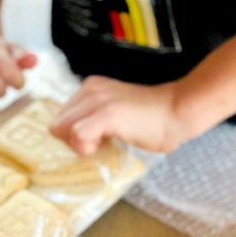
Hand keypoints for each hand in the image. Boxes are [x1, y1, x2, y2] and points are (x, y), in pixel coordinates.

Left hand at [49, 76, 198, 154]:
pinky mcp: (106, 113)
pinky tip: (106, 145)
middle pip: (57, 126)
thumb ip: (96, 121)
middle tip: (100, 144)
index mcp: (90, 89)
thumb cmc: (154, 120)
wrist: (178, 111)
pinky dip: (86, 147)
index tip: (97, 140)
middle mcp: (89, 90)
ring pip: (62, 130)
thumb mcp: (116, 115)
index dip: (74, 136)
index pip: (62, 119)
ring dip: (80, 145)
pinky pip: (77, 136)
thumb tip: (80, 144)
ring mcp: (97, 100)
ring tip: (105, 143)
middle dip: (73, 142)